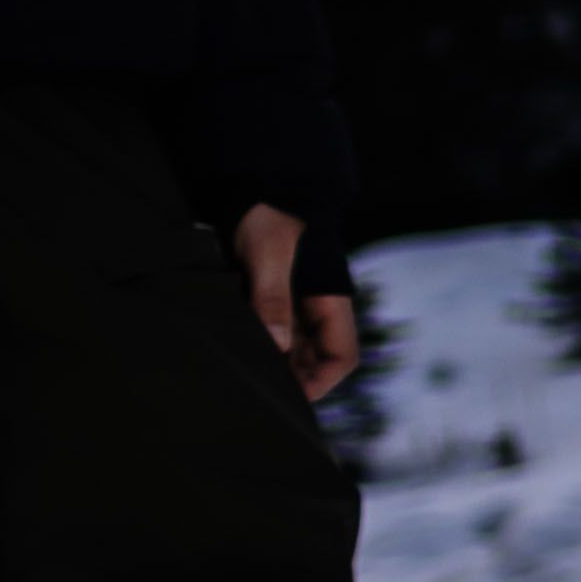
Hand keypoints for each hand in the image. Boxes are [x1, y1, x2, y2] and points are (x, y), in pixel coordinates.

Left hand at [234, 206, 360, 403]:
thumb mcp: (269, 256)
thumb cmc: (268, 214)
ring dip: (275, 364)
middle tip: (260, 392)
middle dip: (294, 379)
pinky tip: (239, 351)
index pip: (341, 355)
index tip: (290, 398)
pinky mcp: (270, 294)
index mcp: (330, 299)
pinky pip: (274, 332)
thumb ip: (273, 300)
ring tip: (246, 376)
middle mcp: (316, 305)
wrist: (256, 183)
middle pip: (316, 358)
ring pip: (294, 348)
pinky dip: (261, 346)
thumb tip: (279, 347)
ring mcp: (294, 301)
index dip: (321, 382)